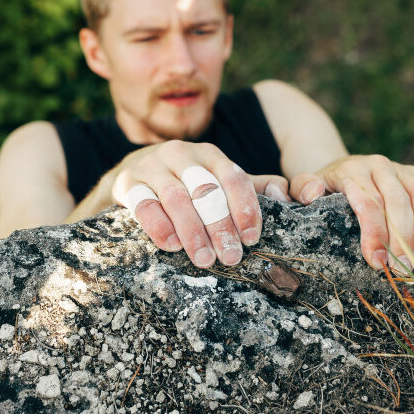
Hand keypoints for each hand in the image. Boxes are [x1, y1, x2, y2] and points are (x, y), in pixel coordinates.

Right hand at [110, 140, 288, 267]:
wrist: (133, 173)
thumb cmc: (186, 183)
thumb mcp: (218, 181)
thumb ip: (253, 187)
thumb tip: (285, 194)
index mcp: (209, 154)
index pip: (233, 177)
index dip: (245, 208)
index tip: (251, 238)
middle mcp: (181, 154)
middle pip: (206, 190)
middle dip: (220, 226)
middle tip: (230, 257)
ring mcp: (152, 165)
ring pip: (177, 198)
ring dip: (193, 232)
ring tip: (204, 259)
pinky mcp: (128, 181)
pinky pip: (143, 204)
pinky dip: (159, 226)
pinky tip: (171, 245)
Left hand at [290, 155, 413, 271]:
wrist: (341, 169)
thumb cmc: (325, 188)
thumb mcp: (305, 186)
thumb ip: (302, 188)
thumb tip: (312, 194)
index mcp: (352, 171)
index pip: (367, 202)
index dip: (374, 233)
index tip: (377, 262)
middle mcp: (379, 166)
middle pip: (397, 201)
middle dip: (402, 237)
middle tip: (403, 269)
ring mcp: (401, 169)